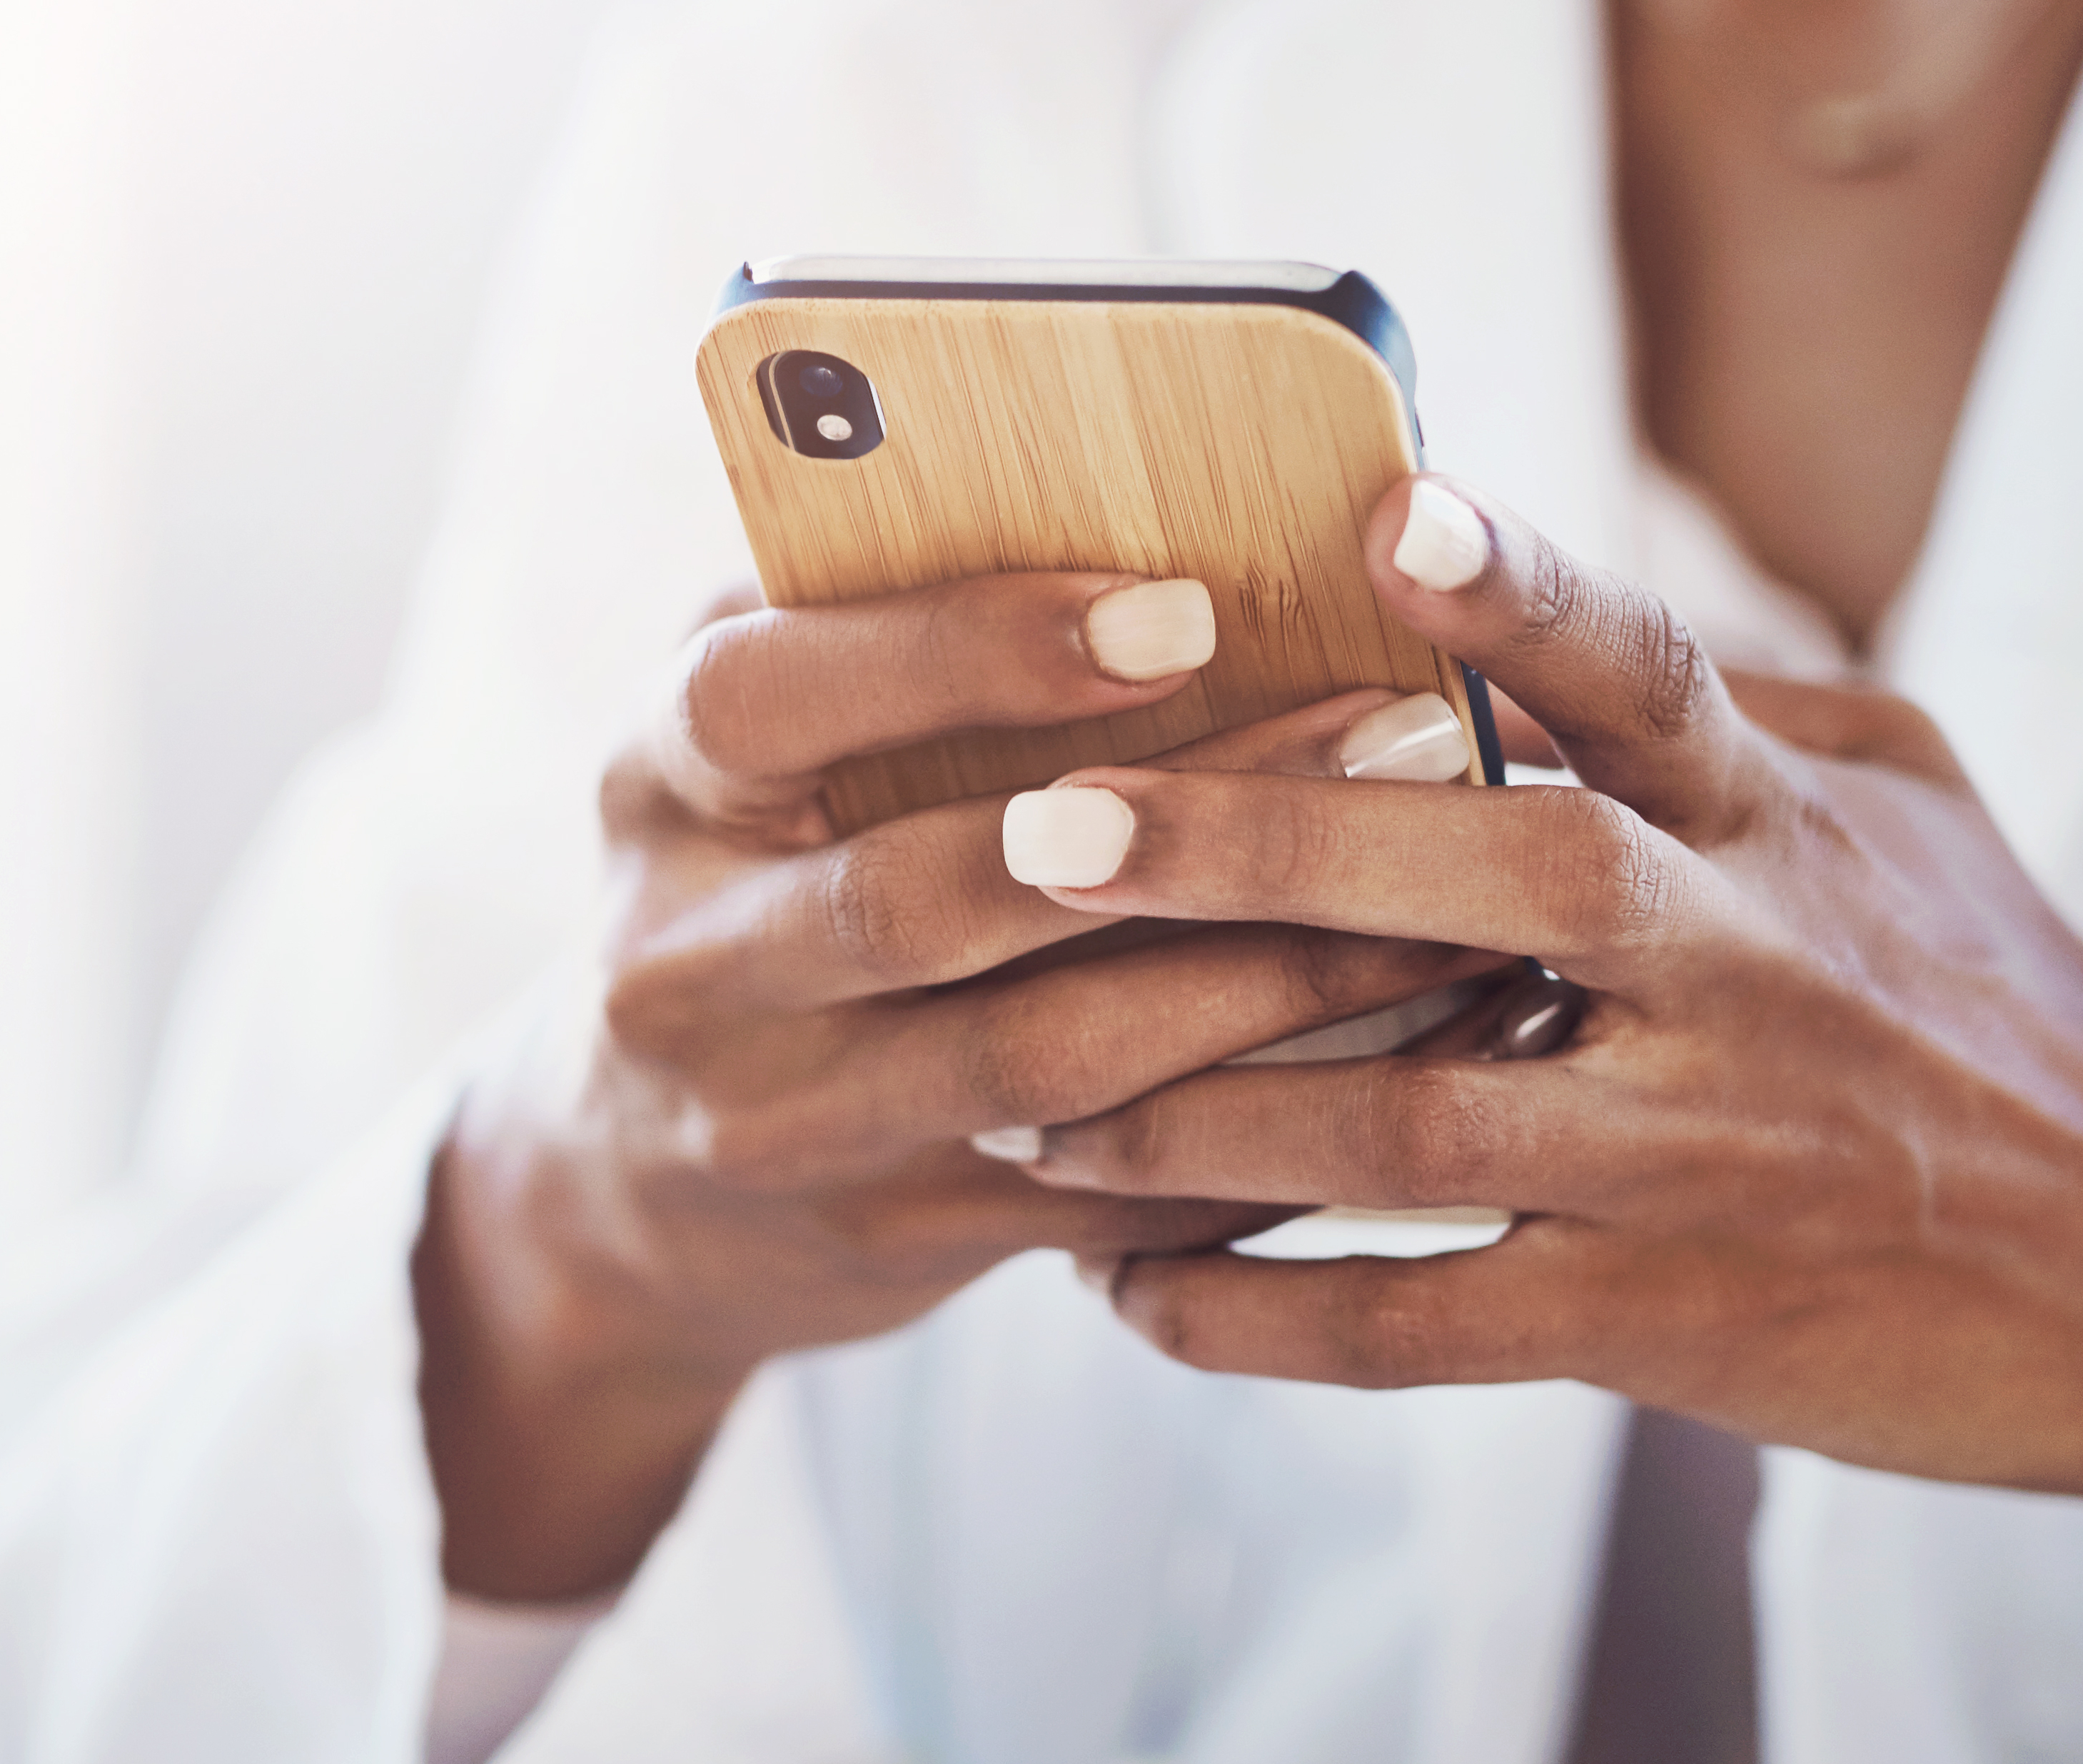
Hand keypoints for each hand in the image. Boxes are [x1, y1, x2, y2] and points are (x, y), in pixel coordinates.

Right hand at [420, 569, 1506, 1599]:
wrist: (630, 1183)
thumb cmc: (757, 863)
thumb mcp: (758, 730)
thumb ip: (876, 613)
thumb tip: (1135, 487)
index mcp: (653, 779)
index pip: (770, 693)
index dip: (966, 650)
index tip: (1183, 606)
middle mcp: (686, 960)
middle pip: (927, 897)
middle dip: (1183, 821)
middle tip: (1402, 730)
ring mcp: (780, 1123)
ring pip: (1045, 1067)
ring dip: (1265, 984)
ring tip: (1451, 896)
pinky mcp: (889, 1241)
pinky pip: (1103, 1194)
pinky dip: (1266, 1125)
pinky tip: (1410, 1050)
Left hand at [1003, 476, 2082, 1540]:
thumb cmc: (2018, 1015)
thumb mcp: (1915, 814)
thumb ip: (1736, 704)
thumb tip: (1540, 593)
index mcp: (1787, 823)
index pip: (1644, 670)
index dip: (1517, 587)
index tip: (1382, 510)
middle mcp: (1742, 967)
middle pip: (1481, 881)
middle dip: (1247, 856)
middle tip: (1040, 829)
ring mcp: (1702, 1155)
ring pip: (1404, 1125)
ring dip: (1188, 1116)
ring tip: (1016, 1104)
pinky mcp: (1673, 1327)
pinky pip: (1423, 1327)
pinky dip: (1261, 1319)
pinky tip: (1131, 1299)